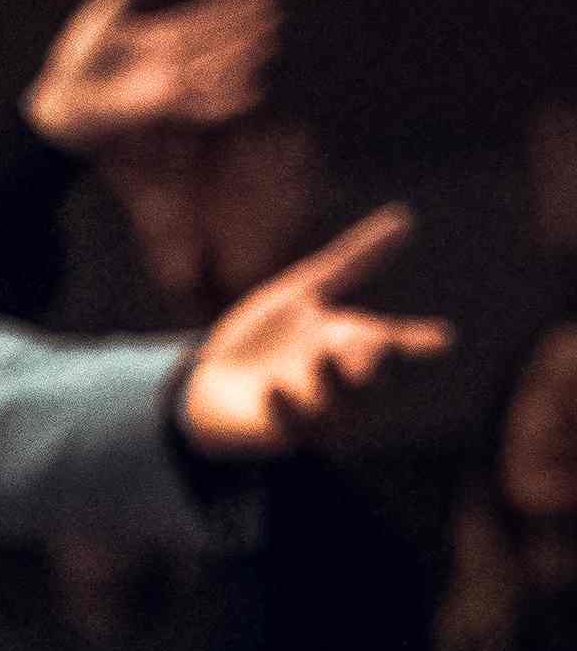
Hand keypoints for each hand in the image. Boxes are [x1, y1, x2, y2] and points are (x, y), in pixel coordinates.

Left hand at [27, 0, 280, 151]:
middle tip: (278, 11)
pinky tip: (256, 90)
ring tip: (272, 42)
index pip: (206, 18)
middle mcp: (173, 61)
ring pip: (218, 67)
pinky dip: (231, 97)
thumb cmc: (74, 64)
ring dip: (244, 55)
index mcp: (161, 37)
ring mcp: (171, 83)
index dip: (233, 5)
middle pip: (219, 41)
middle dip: (247, 27)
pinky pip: (205, 102)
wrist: (59, 101)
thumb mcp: (101, 17)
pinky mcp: (165, 106)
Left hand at [176, 207, 447, 456]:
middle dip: (379, 367)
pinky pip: (291, 429)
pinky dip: (286, 411)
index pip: (398, 346)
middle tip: (382, 346)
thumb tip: (404, 217)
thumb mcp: (305, 291)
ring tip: (323, 357)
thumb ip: (353, 260)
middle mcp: (343, 382)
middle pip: (376, 382)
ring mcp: (314, 411)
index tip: (442, 339)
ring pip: (340, 409)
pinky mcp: (280, 432)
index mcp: (355, 346)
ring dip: (334, 385)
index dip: (420, 345)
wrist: (208, 381)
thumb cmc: (264, 339)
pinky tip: (273, 390)